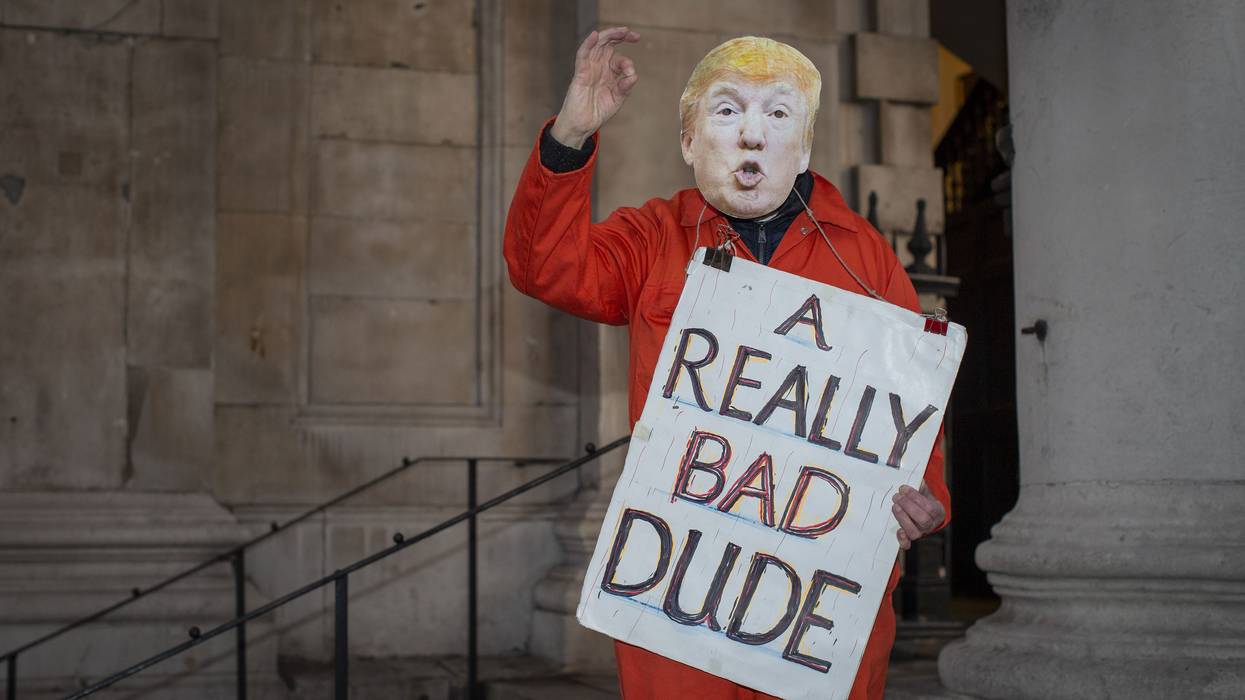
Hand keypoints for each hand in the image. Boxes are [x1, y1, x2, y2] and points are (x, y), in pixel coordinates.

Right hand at [550, 27, 640, 148]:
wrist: (582, 126)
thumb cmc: (597, 112)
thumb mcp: (617, 100)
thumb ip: (625, 87)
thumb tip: (634, 75)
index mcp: (608, 73)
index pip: (619, 58)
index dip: (627, 62)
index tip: (631, 74)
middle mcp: (599, 67)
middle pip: (608, 44)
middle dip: (621, 36)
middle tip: (633, 35)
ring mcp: (589, 68)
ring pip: (597, 45)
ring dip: (609, 35)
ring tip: (622, 30)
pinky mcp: (580, 73)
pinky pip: (582, 55)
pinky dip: (588, 44)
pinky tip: (595, 36)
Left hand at [892, 482, 944, 550]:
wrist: (928, 517)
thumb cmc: (925, 503)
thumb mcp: (926, 494)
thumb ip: (922, 488)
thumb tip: (918, 481)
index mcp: (937, 512)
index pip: (928, 507)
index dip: (915, 497)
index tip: (903, 488)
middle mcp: (929, 525)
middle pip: (922, 519)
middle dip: (908, 506)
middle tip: (897, 496)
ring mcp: (920, 533)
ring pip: (913, 532)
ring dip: (902, 518)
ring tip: (895, 506)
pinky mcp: (910, 539)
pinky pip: (907, 544)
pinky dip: (902, 540)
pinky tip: (898, 531)